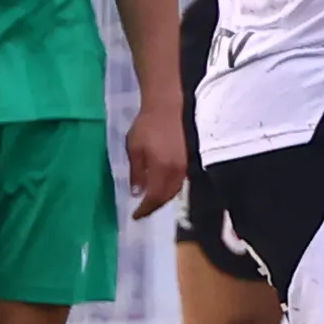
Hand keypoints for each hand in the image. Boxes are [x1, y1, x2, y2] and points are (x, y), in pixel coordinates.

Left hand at [123, 98, 186, 217]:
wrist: (167, 107)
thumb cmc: (147, 126)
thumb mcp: (134, 148)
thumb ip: (136, 173)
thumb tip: (137, 194)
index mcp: (162, 169)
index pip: (154, 198)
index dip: (145, 209)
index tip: (135, 216)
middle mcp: (177, 171)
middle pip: (167, 197)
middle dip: (154, 207)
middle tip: (142, 211)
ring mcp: (185, 166)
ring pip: (175, 191)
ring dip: (163, 199)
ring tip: (151, 202)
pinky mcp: (188, 160)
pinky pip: (180, 182)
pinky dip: (170, 190)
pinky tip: (162, 187)